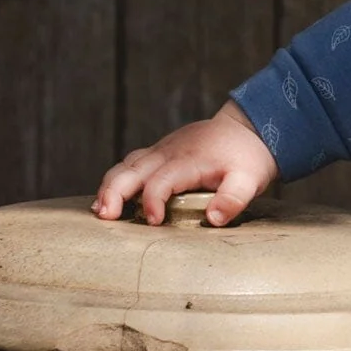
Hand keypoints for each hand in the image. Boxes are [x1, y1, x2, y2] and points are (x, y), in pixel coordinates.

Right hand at [92, 101, 277, 226]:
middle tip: (105, 217)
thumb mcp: (249, 180)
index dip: (153, 202)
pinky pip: (131, 164)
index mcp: (188, 161)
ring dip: (109, 187)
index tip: (153, 222)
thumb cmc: (248, 157)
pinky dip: (117, 180)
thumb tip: (214, 219)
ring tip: (100, 211)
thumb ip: (233, 199)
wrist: (248, 127)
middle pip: (131, 171)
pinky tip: (109, 198)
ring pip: (125, 166)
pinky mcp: (159, 152)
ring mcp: (161, 151)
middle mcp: (168, 153)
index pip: (161, 181)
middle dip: (114, 193)